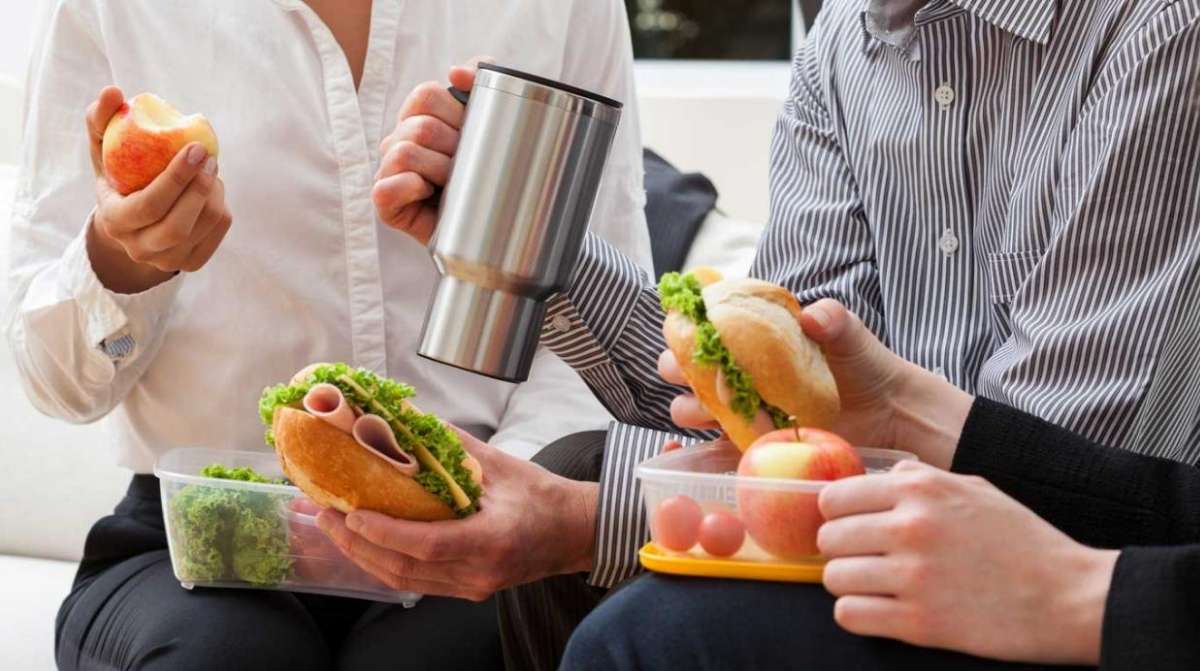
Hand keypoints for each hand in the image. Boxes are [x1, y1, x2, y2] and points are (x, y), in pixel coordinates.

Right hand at [86, 86, 231, 293]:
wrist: (132, 217)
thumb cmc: (118, 172)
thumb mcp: (103, 147)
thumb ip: (101, 119)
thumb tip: (113, 92)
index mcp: (115, 221)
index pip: (149, 206)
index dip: (176, 178)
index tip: (195, 147)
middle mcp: (139, 249)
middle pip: (178, 226)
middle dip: (199, 188)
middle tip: (210, 157)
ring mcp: (167, 260)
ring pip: (203, 226)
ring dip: (213, 193)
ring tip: (208, 169)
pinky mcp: (192, 262)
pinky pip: (218, 232)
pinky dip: (221, 206)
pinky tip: (210, 189)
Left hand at [316, 426, 597, 600]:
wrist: (573, 533)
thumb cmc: (543, 497)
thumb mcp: (502, 464)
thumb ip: (453, 445)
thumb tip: (410, 418)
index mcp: (493, 539)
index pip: (429, 544)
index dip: (386, 532)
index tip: (353, 512)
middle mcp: (479, 572)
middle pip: (405, 569)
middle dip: (358, 544)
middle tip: (325, 515)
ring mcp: (472, 587)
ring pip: (404, 581)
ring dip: (363, 556)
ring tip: (333, 528)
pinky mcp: (467, 590)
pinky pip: (416, 583)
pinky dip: (384, 563)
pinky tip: (363, 544)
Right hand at [374, 57, 489, 244]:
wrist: (494, 225)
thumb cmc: (489, 173)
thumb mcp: (492, 120)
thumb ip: (481, 80)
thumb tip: (456, 72)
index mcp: (420, 117)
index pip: (426, 95)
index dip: (455, 113)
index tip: (475, 134)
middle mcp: (400, 141)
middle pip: (419, 126)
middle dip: (453, 148)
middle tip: (468, 165)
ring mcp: (389, 172)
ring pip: (404, 153)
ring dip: (438, 169)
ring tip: (454, 184)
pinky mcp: (386, 205)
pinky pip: (385, 188)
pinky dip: (410, 188)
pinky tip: (429, 194)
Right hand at [659, 298, 971, 466]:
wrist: (889, 414)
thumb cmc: (864, 367)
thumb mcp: (850, 337)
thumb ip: (833, 320)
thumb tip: (813, 316)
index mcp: (750, 341)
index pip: (702, 331)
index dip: (685, 330)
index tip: (687, 331)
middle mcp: (737, 376)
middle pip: (686, 372)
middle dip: (680, 371)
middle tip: (695, 374)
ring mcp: (741, 413)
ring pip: (694, 411)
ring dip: (693, 410)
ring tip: (715, 410)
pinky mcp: (751, 447)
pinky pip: (717, 452)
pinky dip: (704, 454)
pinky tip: (705, 451)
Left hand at [817, 461, 1118, 664]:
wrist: (1071, 596)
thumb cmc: (1022, 541)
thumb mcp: (974, 488)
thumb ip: (921, 479)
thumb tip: (881, 475)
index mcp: (920, 490)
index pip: (834, 498)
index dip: (837, 515)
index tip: (851, 527)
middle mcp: (910, 528)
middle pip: (828, 539)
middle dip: (842, 551)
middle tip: (865, 560)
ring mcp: (913, 576)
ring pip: (833, 578)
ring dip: (849, 585)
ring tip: (876, 587)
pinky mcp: (919, 623)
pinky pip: (849, 615)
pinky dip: (858, 615)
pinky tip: (881, 610)